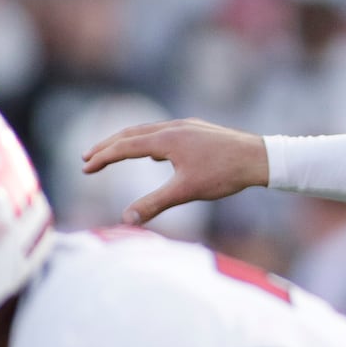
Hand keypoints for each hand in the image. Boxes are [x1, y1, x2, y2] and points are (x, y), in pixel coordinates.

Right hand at [81, 119, 269, 224]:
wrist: (260, 158)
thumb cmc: (224, 174)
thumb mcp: (186, 191)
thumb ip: (154, 204)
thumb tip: (126, 219)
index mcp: (167, 139)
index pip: (125, 146)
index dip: (103, 157)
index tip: (84, 168)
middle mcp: (174, 127)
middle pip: (132, 133)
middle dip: (108, 146)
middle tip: (87, 158)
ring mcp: (188, 126)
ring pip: (149, 131)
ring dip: (128, 141)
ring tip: (113, 153)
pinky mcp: (200, 130)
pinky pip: (166, 132)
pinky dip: (149, 141)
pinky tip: (154, 154)